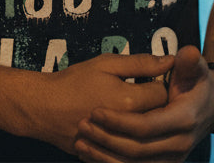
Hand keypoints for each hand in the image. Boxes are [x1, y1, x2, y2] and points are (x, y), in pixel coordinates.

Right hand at [25, 52, 173, 155]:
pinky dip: (129, 137)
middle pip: (158, 115)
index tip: (148, 79)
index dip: (159, 83)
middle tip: (140, 93)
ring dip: (143, 121)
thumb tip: (169, 60)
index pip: (163, 93)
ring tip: (130, 109)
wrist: (43, 108)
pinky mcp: (108, 154)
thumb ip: (140, 62)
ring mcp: (119, 143)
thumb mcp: (105, 64)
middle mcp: (129, 126)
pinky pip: (130, 148)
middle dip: (154, 104)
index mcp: (131, 100)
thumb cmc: (73, 82)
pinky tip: (120, 127)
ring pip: (146, 134)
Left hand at [73, 46, 213, 162]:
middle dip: (106, 139)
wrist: (210, 107)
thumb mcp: (193, 70)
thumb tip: (186, 52)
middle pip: (136, 150)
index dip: (118, 121)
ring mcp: (172, 160)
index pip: (145, 126)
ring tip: (81, 142)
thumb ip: (186, 62)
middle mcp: (179, 145)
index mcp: (183, 120)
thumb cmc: (196, 85)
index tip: (95, 111)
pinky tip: (91, 155)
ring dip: (104, 157)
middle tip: (83, 126)